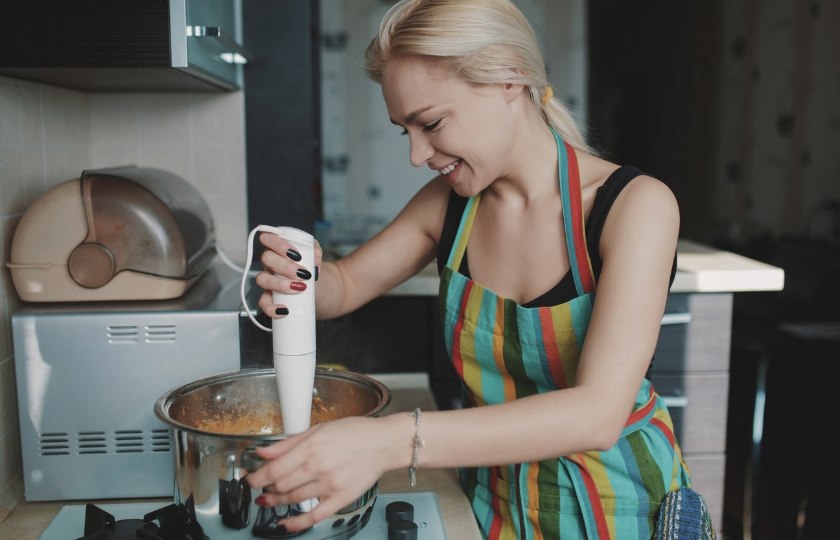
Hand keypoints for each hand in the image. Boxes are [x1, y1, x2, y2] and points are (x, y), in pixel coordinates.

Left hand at [246, 415, 409, 531]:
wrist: (384, 443)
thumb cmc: (356, 432)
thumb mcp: (319, 429)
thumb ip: (290, 442)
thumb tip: (265, 451)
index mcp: (311, 447)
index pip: (274, 469)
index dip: (257, 477)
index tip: (250, 479)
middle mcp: (318, 468)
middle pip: (280, 485)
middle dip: (266, 488)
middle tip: (261, 487)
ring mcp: (329, 486)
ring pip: (293, 499)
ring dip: (276, 501)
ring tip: (269, 500)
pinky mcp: (340, 499)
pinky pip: (313, 516)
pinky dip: (295, 522)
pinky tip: (284, 522)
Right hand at [255, 232, 322, 317]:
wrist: (317, 289)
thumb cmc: (311, 268)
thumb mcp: (316, 256)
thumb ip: (316, 251)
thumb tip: (314, 258)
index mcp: (277, 248)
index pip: (268, 238)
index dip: (279, 244)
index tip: (297, 254)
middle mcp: (269, 263)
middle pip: (266, 258)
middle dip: (285, 266)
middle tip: (303, 274)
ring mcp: (267, 280)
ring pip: (262, 279)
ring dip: (280, 284)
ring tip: (299, 288)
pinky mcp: (269, 298)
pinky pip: (263, 303)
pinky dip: (271, 308)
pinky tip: (284, 310)